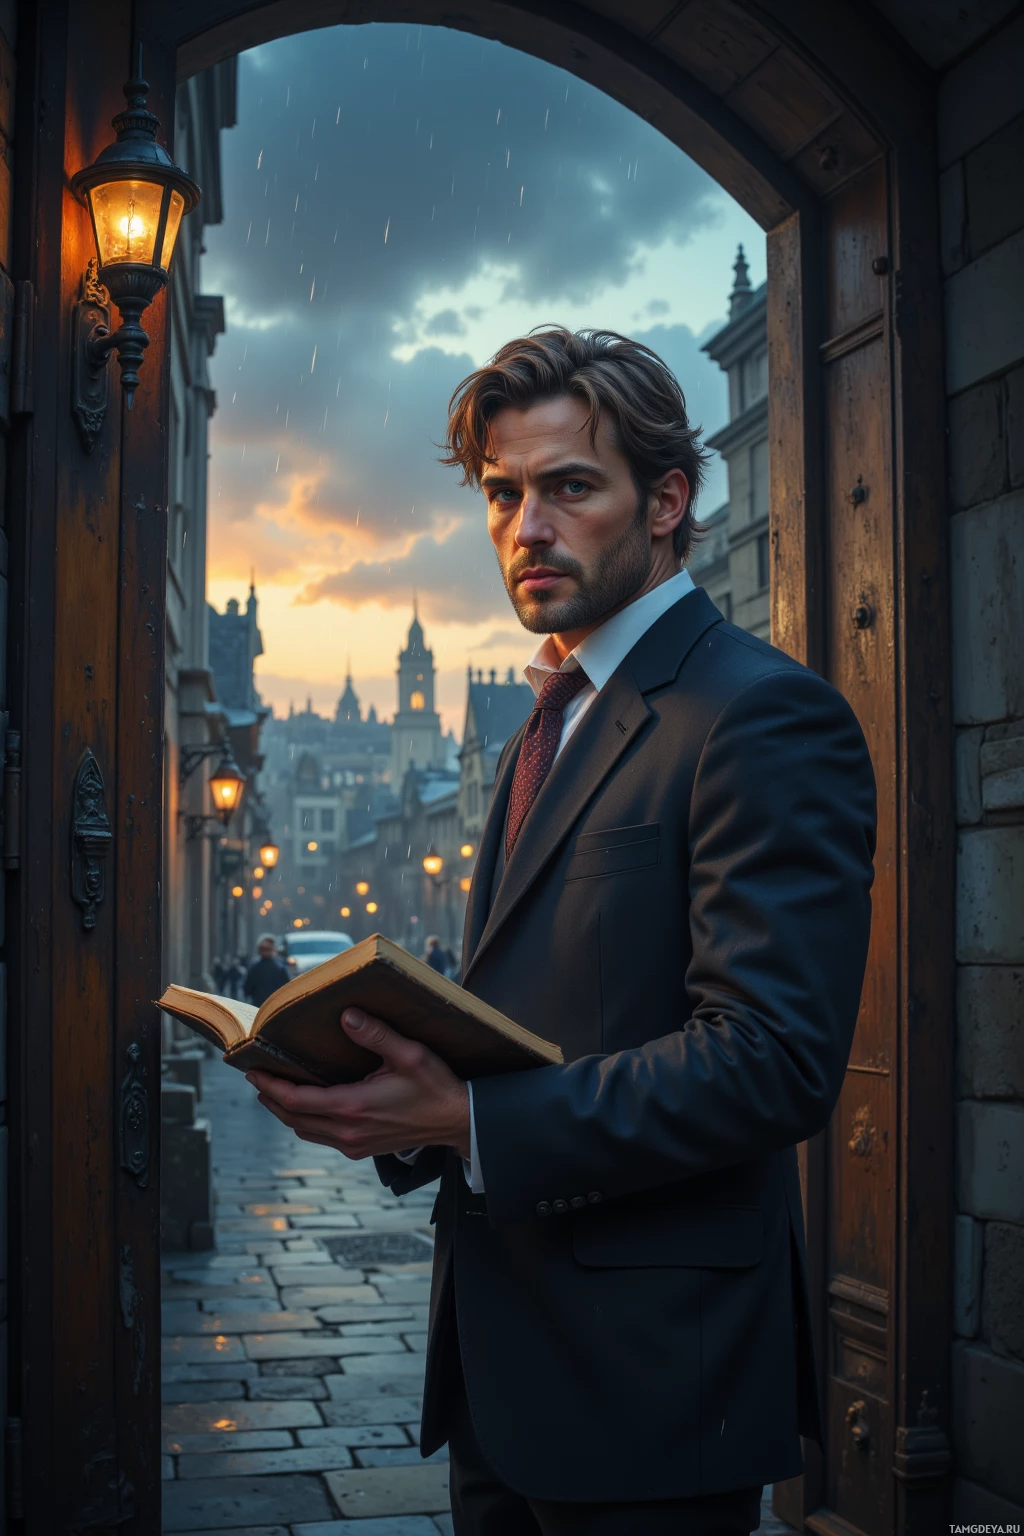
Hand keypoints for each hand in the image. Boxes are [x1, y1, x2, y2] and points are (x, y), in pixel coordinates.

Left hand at [246, 1007, 470, 1160]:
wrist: (457, 1122)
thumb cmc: (436, 1087)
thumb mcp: (410, 1054)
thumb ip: (376, 1034)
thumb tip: (346, 1015)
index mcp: (353, 1106)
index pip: (296, 1099)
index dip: (269, 1086)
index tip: (252, 1072)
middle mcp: (348, 1130)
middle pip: (293, 1117)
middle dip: (270, 1098)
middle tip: (256, 1078)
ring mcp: (354, 1143)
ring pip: (304, 1130)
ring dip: (286, 1112)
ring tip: (274, 1092)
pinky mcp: (362, 1149)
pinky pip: (321, 1137)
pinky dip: (305, 1122)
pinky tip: (308, 1106)